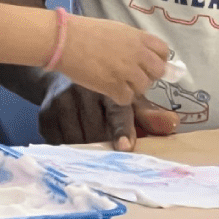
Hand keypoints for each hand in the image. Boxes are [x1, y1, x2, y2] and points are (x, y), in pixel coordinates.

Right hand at [39, 81, 178, 149]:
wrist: (62, 70)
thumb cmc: (101, 88)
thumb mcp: (126, 96)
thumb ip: (148, 114)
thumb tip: (173, 124)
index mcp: (108, 86)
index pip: (117, 111)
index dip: (122, 130)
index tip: (125, 147)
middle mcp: (84, 91)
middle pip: (97, 131)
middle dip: (104, 143)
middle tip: (108, 148)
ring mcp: (62, 101)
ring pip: (77, 139)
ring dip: (85, 147)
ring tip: (89, 142)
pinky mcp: (45, 112)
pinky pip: (58, 141)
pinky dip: (66, 146)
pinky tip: (71, 138)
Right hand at [55, 14, 168, 104]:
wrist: (66, 40)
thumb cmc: (87, 32)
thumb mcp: (118, 30)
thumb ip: (135, 42)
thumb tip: (149, 56)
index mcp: (139, 37)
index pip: (163, 51)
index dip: (158, 59)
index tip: (149, 63)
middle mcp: (137, 54)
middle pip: (158, 71)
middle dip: (148, 75)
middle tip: (133, 75)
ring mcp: (127, 71)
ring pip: (143, 87)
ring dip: (133, 87)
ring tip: (117, 80)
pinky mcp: (114, 86)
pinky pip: (127, 98)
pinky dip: (120, 96)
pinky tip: (109, 88)